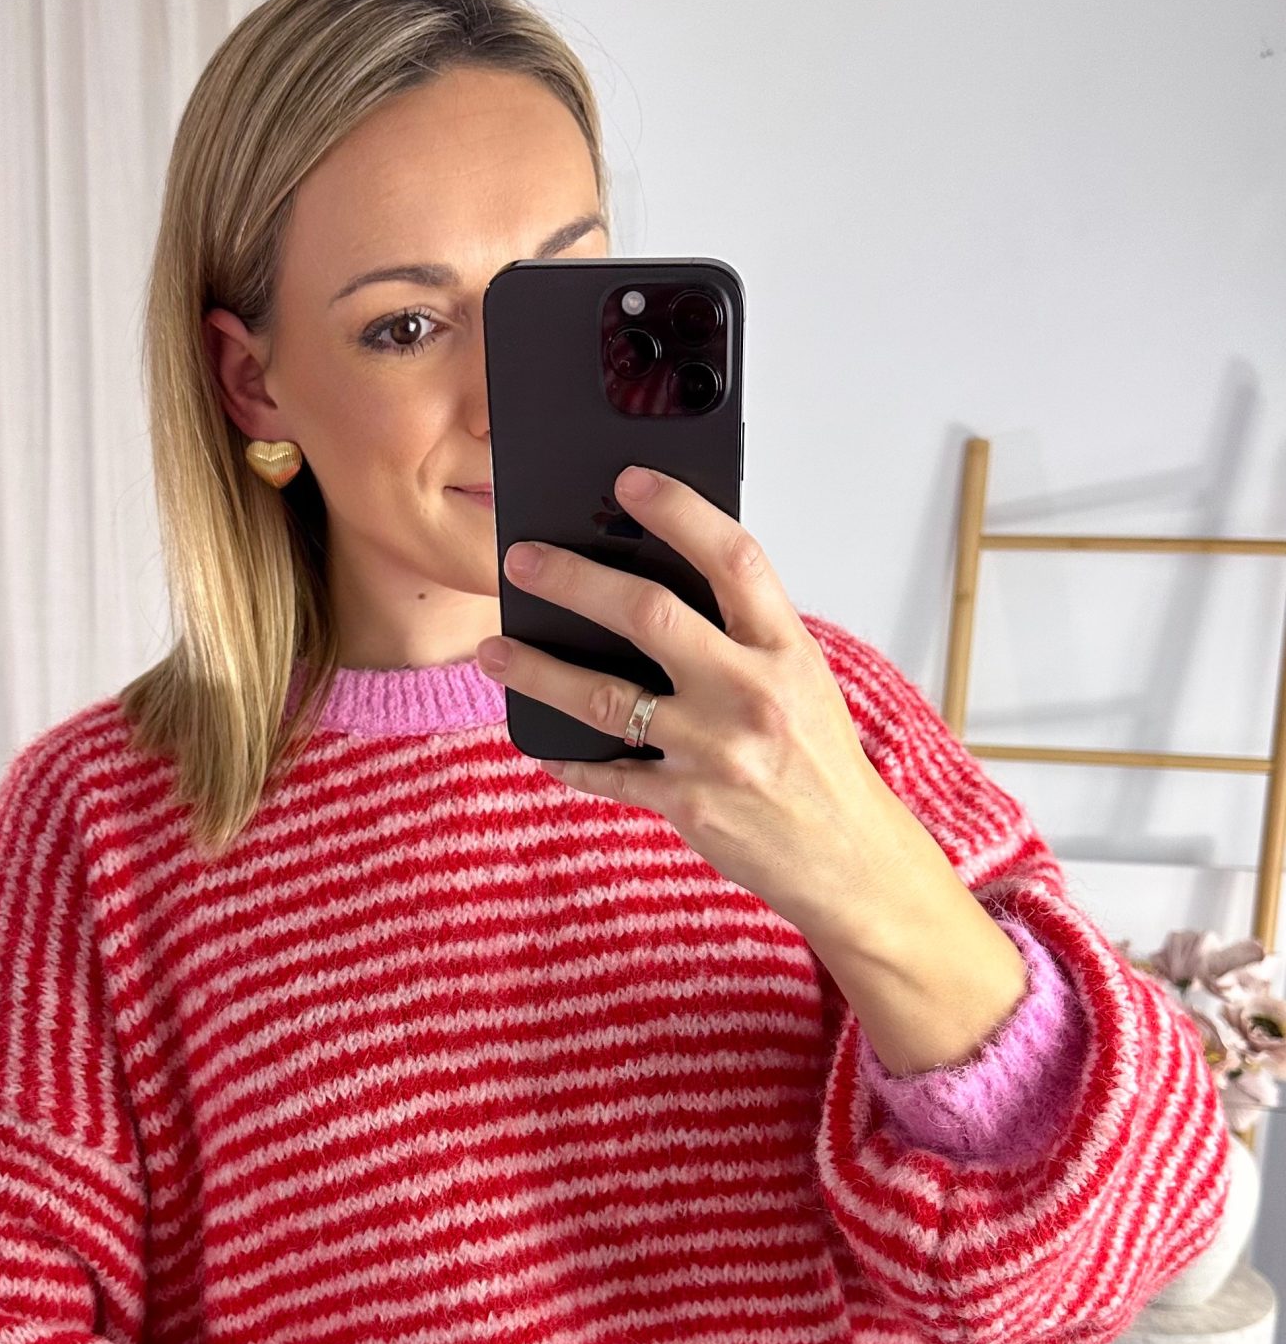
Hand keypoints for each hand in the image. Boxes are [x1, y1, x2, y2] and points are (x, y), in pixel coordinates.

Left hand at [475, 465, 909, 944]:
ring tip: (492, 651)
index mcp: (786, 650)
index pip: (733, 558)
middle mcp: (752, 693)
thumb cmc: (820, 764)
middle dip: (574, 580)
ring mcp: (717, 751)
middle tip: (521, 561)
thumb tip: (654, 587)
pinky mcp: (689, 804)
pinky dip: (567, 758)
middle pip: (649, 614)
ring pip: (603, 697)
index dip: (679, 510)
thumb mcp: (801, 682)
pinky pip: (608, 774)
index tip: (629, 482)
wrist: (852, 861)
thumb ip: (742, 638)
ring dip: (537, 669)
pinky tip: (537, 743)